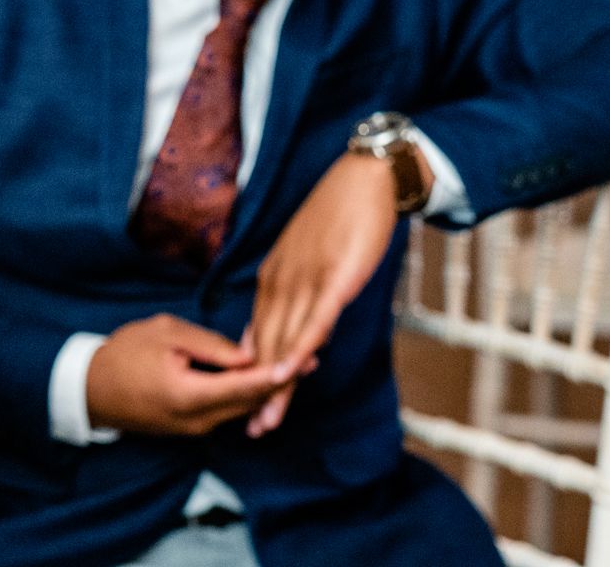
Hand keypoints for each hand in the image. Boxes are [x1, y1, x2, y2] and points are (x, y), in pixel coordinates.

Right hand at [86, 313, 287, 435]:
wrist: (89, 390)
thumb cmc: (124, 354)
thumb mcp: (166, 334)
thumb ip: (211, 346)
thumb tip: (249, 355)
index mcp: (189, 396)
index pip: (245, 387)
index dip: (277, 373)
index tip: (305, 357)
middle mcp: (197, 421)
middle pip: (251, 403)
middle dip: (281, 380)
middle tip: (312, 355)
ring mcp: (194, 430)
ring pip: (242, 410)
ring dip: (265, 388)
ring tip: (294, 362)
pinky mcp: (191, 429)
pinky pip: (226, 412)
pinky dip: (245, 395)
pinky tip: (258, 375)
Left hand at [244, 149, 428, 436]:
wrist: (364, 178)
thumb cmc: (342, 218)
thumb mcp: (313, 261)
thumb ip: (303, 296)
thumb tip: (302, 330)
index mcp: (274, 279)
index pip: (260, 335)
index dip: (253, 374)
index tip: (245, 407)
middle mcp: (281, 282)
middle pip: (266, 345)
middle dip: (258, 391)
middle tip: (253, 430)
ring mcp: (305, 280)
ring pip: (285, 339)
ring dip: (275, 383)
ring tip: (267, 419)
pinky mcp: (333, 278)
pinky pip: (313, 320)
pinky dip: (300, 348)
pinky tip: (291, 371)